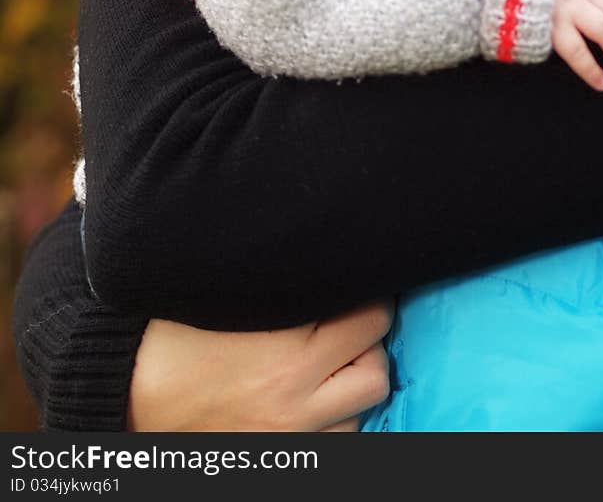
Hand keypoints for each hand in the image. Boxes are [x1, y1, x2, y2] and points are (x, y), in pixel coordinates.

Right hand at [128, 301, 391, 431]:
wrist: (128, 395)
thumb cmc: (174, 333)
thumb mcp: (229, 294)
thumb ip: (281, 276)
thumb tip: (323, 244)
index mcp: (285, 345)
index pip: (370, 316)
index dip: (363, 296)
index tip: (349, 289)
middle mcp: (295, 393)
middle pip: (377, 363)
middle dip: (366, 338)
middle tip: (345, 321)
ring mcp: (292, 432)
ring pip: (365, 403)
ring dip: (354, 378)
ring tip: (330, 359)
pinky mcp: (285, 456)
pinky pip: (342, 437)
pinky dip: (337, 415)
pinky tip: (314, 392)